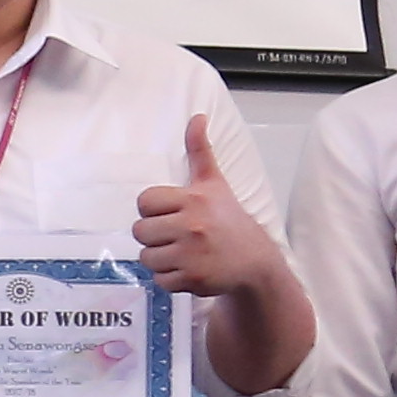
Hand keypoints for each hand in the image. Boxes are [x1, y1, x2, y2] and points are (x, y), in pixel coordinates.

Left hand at [133, 118, 272, 297]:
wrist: (256, 262)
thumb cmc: (230, 221)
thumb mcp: (215, 184)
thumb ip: (200, 151)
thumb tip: (197, 116)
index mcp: (194, 199)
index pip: (144, 201)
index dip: (153, 210)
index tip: (171, 214)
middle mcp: (192, 225)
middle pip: (140, 231)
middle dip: (154, 236)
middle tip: (176, 237)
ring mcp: (192, 254)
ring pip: (146, 257)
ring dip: (160, 259)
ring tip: (181, 254)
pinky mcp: (193, 279)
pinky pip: (159, 280)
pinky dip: (169, 279)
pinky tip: (188, 270)